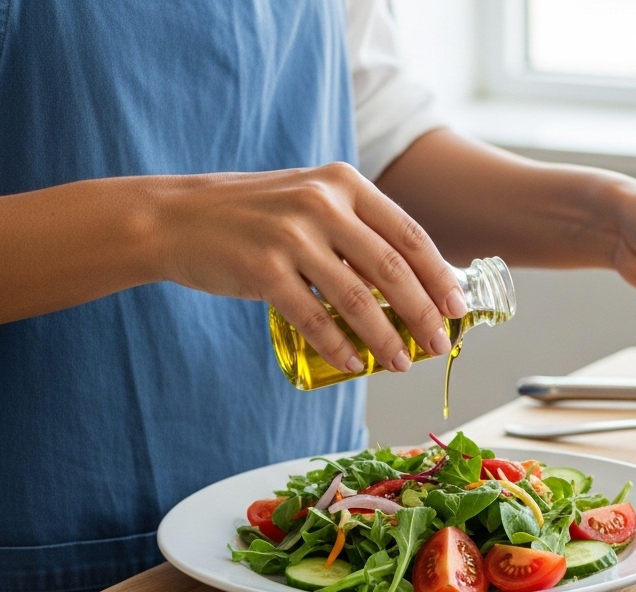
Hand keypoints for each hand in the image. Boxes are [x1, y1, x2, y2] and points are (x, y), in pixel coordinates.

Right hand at [151, 162, 464, 373]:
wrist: (177, 217)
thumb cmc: (257, 216)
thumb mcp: (313, 203)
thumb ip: (359, 231)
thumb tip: (416, 284)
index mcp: (345, 183)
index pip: (409, 235)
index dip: (439, 276)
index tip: (457, 310)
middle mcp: (322, 202)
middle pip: (392, 268)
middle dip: (423, 313)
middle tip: (439, 344)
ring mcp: (291, 234)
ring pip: (356, 298)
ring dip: (385, 338)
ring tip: (400, 363)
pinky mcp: (262, 268)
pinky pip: (312, 318)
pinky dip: (337, 345)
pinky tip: (352, 363)